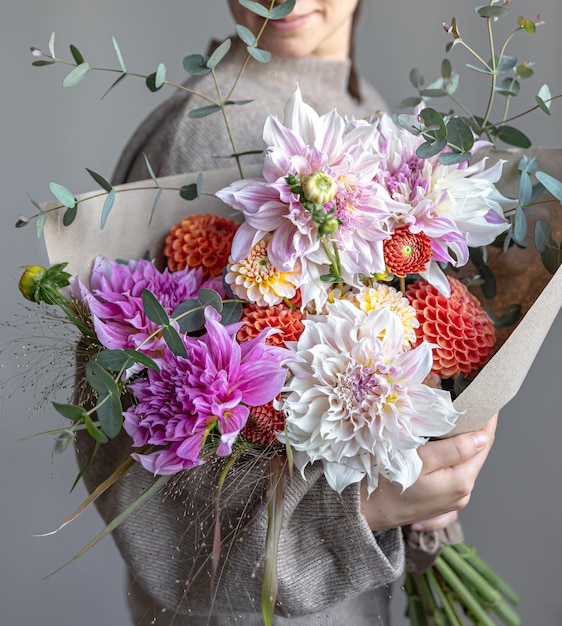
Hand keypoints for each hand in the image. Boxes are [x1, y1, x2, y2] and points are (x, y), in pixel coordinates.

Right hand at [360, 413, 497, 531]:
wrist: (362, 512)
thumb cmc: (386, 483)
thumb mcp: (418, 461)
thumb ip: (453, 450)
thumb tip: (482, 437)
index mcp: (461, 481)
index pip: (484, 442)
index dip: (486, 418)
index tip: (484, 395)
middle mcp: (462, 493)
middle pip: (476, 453)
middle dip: (474, 427)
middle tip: (467, 400)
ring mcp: (451, 500)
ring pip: (464, 462)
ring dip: (461, 442)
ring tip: (453, 418)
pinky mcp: (439, 502)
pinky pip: (452, 474)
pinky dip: (452, 458)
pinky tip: (442, 445)